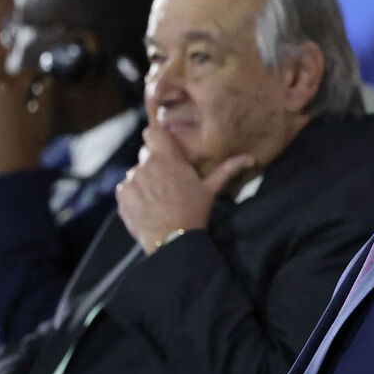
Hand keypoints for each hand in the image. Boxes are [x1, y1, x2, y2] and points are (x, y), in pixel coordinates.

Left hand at [0, 60, 55, 179]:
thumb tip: (47, 80)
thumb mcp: (43, 117)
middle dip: (5, 69)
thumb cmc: (31, 142)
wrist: (10, 169)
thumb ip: (45, 95)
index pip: (24, 73)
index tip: (40, 78)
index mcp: (10, 91)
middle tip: (16, 80)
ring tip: (0, 91)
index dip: (35, 74)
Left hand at [116, 123, 252, 254]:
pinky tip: (147, 208)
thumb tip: (250, 158)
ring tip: (158, 201)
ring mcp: (132, 180)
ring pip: (136, 174)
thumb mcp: (210, 189)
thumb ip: (227, 169)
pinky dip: (133, 197)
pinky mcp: (122, 196)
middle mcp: (147, 165)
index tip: (163, 150)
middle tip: (167, 185)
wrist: (173, 241)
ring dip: (143, 182)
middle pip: (145, 156)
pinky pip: (126, 189)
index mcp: (168, 159)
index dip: (156, 140)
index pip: (152, 133)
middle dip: (153, 166)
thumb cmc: (194, 212)